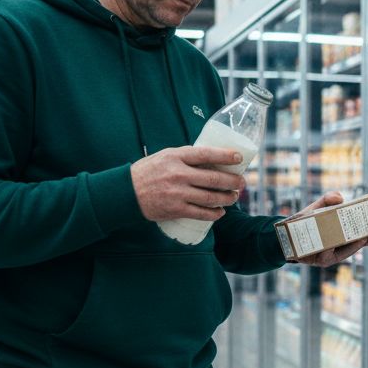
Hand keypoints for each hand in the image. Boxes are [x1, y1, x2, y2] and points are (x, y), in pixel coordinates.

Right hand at [130, 146, 246, 221]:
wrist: (126, 192)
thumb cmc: (148, 171)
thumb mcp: (165, 156)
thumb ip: (186, 157)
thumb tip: (212, 159)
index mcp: (176, 156)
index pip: (206, 154)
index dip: (225, 156)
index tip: (238, 158)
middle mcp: (178, 174)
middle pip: (213, 179)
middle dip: (232, 182)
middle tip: (241, 183)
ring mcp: (178, 193)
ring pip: (211, 197)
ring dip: (227, 198)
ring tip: (233, 197)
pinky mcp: (176, 209)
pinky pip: (201, 213)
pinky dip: (214, 213)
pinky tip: (220, 212)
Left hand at [294, 191, 367, 266]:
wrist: (285, 235)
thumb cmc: (304, 222)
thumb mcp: (317, 207)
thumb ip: (327, 199)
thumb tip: (340, 197)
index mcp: (342, 235)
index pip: (363, 235)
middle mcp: (339, 247)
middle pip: (359, 244)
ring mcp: (331, 255)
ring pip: (346, 250)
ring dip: (356, 244)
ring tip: (364, 237)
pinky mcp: (320, 260)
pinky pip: (329, 255)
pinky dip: (332, 250)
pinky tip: (333, 244)